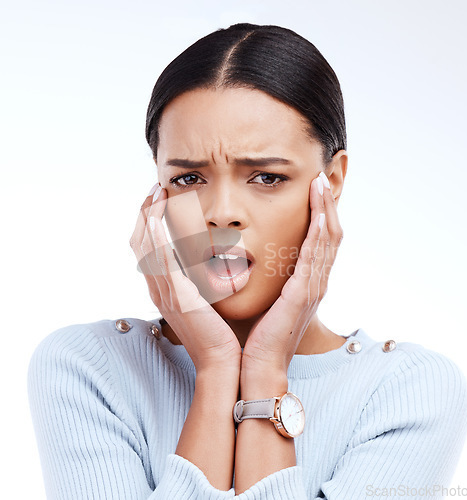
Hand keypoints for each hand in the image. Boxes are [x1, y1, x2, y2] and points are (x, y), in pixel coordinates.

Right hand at [129, 183, 241, 374]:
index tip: (161, 198)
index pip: (150, 247)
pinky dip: (156, 236)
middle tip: (156, 187)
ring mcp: (165, 292)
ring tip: (158, 192)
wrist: (223, 361)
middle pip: (141, 242)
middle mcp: (159, 288)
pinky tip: (159, 216)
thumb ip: (203, 280)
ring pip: (146, 246)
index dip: (151, 221)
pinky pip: (160, 260)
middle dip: (146, 212)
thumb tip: (212, 260)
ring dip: (150, 216)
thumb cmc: (221, 333)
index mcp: (166, 288)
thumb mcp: (209, 301)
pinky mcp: (177, 296)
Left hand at [241, 173, 342, 375]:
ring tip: (321, 184)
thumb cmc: (257, 336)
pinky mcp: (303, 294)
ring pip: (327, 241)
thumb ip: (268, 280)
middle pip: (330, 235)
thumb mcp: (266, 301)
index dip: (320, 214)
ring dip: (326, 210)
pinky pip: (316, 257)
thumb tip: (254, 258)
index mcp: (306, 283)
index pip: (319, 241)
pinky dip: (319, 232)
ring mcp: (313, 288)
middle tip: (321, 178)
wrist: (256, 366)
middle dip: (327, 205)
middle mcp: (315, 283)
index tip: (313, 189)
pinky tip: (319, 211)